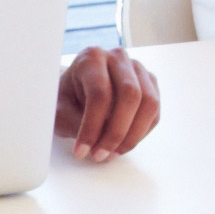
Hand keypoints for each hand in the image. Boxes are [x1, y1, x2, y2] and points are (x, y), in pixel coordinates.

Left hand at [55, 45, 161, 159]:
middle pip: (131, 95)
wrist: (75, 90)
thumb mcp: (60, 111)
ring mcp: (138, 70)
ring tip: (111, 154)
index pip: (100, 93)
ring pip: (149, 104)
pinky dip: (141, 134)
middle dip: (116, 132)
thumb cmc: (66, 99)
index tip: (82, 151)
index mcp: (92, 58)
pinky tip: (121, 145)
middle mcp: (119, 58)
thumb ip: (76, 123)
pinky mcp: (150, 85)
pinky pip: (154, 113)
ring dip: (132, 136)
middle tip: (100, 155)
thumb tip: (97, 141)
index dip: (92, 127)